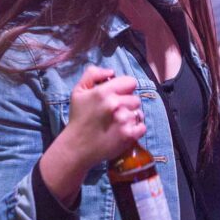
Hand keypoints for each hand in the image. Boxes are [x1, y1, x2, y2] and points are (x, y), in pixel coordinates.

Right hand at [40, 66, 145, 206]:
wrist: (77, 147)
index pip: (131, 82)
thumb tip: (111, 71)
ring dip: (131, 116)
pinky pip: (142, 126)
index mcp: (104, 92)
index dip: (125, 88)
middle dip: (127, 104)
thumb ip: (93, 74)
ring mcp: (124, 121)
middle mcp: (116, 104)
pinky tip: (123, 131)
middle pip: (135, 98)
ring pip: (139, 112)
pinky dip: (135, 129)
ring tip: (118, 123)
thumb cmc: (78, 118)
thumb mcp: (78, 91)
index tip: (118, 95)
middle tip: (115, 112)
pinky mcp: (129, 135)